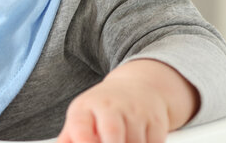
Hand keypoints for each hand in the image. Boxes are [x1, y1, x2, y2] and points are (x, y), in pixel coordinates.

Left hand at [56, 59, 198, 142]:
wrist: (138, 87)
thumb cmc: (103, 109)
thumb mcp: (81, 118)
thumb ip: (69, 139)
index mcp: (85, 108)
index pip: (80, 127)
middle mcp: (110, 106)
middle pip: (112, 133)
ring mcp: (135, 112)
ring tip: (123, 141)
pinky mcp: (156, 121)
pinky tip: (138, 141)